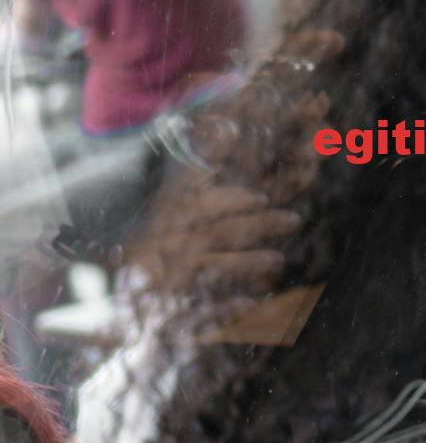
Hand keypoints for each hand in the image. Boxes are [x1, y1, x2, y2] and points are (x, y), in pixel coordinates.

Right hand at [120, 180, 299, 315]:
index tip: (260, 198)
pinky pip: (199, 314)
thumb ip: (198, 169)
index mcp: (164, 222)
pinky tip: (253, 304)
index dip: (229, 200)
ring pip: (210, 269)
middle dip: (257, 226)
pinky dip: (226, 310)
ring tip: (279, 259)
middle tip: (293, 219)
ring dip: (246, 263)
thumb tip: (228, 126)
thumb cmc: (154, 241)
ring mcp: (167, 282)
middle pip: (215, 234)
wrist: (114, 294)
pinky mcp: (168, 316)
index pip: (197, 205)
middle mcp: (165, 249)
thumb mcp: (171, 201)